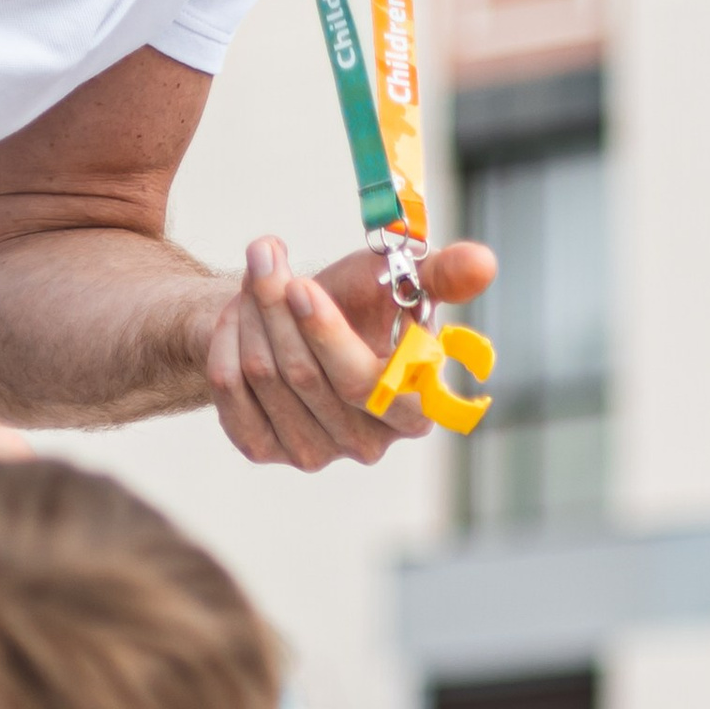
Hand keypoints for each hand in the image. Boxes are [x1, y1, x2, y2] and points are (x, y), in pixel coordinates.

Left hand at [204, 234, 495, 471]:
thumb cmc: (357, 304)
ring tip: (257, 274)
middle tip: (265, 255)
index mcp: (414, 409)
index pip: (366, 384)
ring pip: (263, 374)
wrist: (292, 323)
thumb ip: (442, 276)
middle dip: (276, 304)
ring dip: (251, 313)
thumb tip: (484, 262)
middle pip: (305, 374)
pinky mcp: (265, 449)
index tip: (300, 285)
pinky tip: (238, 314)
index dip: (328, 336)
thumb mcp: (400, 281)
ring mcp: (314, 453)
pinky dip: (226, 340)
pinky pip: (230, 390)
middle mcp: (368, 442)